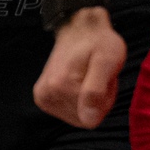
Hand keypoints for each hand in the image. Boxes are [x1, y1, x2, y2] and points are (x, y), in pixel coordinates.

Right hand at [31, 8, 123, 125]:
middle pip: (83, 119)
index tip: (103, 78)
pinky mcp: (42, 98)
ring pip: (77, 117)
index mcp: (61, 87)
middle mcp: (46, 95)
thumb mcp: (107, 60)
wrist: (79, 28)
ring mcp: (42, 97)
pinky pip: (68, 112)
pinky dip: (79, 99)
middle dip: (96, 101)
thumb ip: (96, 91)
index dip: (103, 101)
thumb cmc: (98, 41)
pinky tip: (80, 80)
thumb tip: (89, 121)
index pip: (92, 119)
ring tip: (90, 76)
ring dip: (89, 99)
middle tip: (98, 76)